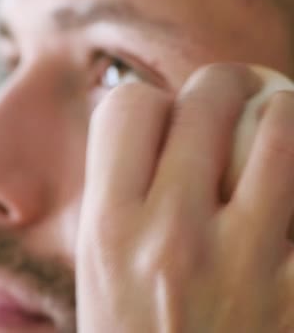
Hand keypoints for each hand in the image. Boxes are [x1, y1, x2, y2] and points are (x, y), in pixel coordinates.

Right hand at [76, 64, 293, 331]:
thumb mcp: (98, 277)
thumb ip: (116, 197)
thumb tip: (151, 121)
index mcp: (109, 233)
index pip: (128, 106)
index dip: (147, 108)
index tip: (160, 131)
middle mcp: (173, 239)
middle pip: (209, 95)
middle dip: (220, 96)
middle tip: (226, 122)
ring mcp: (249, 264)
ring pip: (284, 123)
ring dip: (279, 124)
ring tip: (270, 151)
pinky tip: (287, 201)